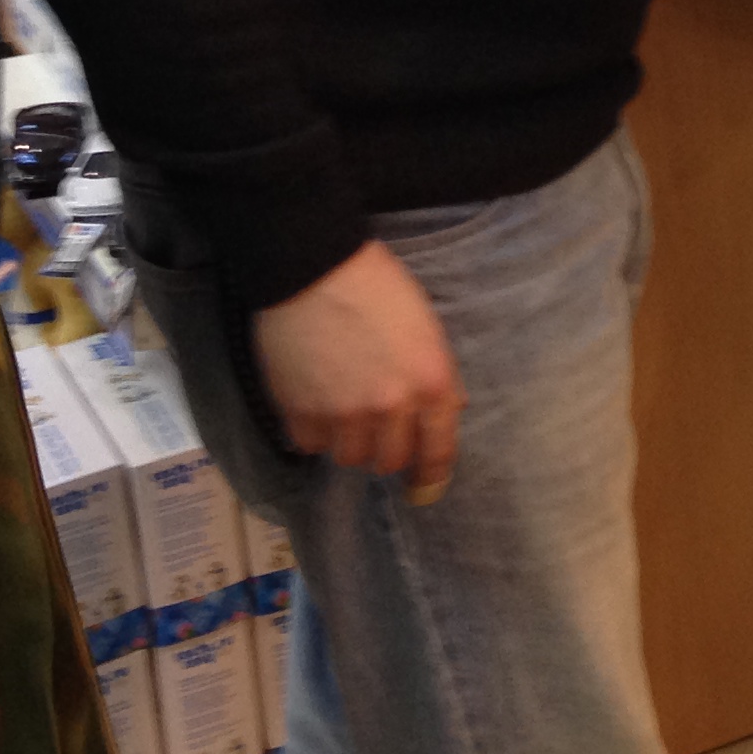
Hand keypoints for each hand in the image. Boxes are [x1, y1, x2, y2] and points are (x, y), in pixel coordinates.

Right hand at [252, 241, 465, 500]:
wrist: (312, 264)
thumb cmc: (377, 286)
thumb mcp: (426, 326)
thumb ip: (439, 375)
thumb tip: (451, 411)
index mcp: (430, 383)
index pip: (438, 452)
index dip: (430, 477)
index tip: (423, 489)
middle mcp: (391, 407)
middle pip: (388, 460)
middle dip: (384, 448)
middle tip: (374, 425)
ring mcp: (343, 413)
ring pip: (349, 457)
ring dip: (347, 440)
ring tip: (340, 407)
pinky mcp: (301, 412)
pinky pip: (310, 445)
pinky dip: (313, 431)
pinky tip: (313, 402)